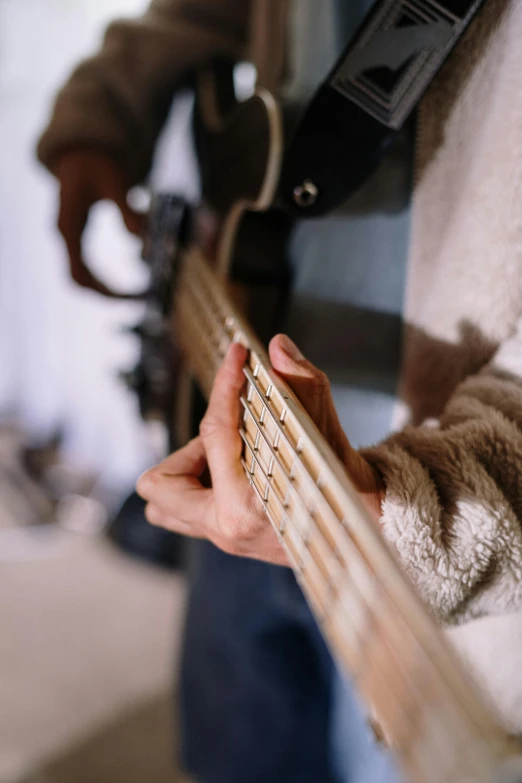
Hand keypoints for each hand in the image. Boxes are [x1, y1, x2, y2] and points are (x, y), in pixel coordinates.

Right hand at [54, 150, 144, 297]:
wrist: (81, 151)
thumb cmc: (97, 164)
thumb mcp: (115, 184)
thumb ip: (129, 211)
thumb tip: (144, 239)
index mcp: (70, 226)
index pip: (80, 271)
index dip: (103, 289)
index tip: (129, 297)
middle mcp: (65, 235)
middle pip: (79, 278)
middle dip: (107, 293)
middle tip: (138, 300)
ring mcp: (70, 237)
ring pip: (82, 275)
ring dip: (106, 288)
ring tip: (136, 295)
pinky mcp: (78, 236)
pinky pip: (87, 266)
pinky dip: (105, 278)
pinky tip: (127, 282)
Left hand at [136, 335, 383, 564]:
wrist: (358, 528)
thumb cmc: (341, 481)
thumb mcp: (325, 430)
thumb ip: (302, 384)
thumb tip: (278, 347)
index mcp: (248, 504)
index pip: (215, 433)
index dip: (224, 384)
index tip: (236, 356)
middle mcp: (226, 527)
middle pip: (157, 482)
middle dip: (183, 450)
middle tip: (225, 437)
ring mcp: (221, 536)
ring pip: (161, 501)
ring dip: (184, 471)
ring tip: (225, 458)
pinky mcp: (223, 535)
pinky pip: (182, 508)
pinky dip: (196, 484)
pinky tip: (235, 470)